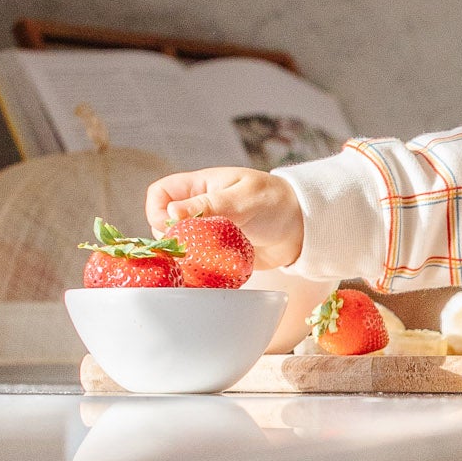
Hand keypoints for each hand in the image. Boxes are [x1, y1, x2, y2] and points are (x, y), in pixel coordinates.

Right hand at [145, 167, 304, 270]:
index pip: (160, 194)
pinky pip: (196, 264)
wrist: (303, 227)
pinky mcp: (217, 253)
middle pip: (163, 224)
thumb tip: (171, 211)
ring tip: (203, 261)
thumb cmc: (276, 201)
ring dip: (185, 258)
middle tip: (194, 246)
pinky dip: (199, 271)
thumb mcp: (244, 198)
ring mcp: (207, 232)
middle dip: (172, 238)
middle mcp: (199, 209)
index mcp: (200, 187)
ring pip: (178, 247)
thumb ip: (210, 205)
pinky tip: (209, 273)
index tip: (174, 226)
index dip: (158, 210)